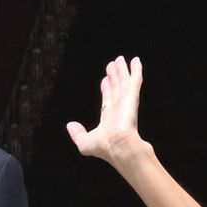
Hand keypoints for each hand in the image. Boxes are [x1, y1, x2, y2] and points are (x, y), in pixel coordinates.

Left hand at [65, 55, 153, 170]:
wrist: (118, 145)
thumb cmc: (104, 147)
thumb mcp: (84, 142)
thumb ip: (77, 134)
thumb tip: (70, 125)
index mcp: (108, 118)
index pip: (107, 99)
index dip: (106, 89)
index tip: (105, 80)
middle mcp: (118, 108)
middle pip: (116, 88)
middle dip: (114, 77)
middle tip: (112, 65)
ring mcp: (126, 102)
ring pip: (124, 82)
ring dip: (123, 71)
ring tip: (120, 59)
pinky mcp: (132, 97)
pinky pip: (134, 80)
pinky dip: (136, 70)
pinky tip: (136, 60)